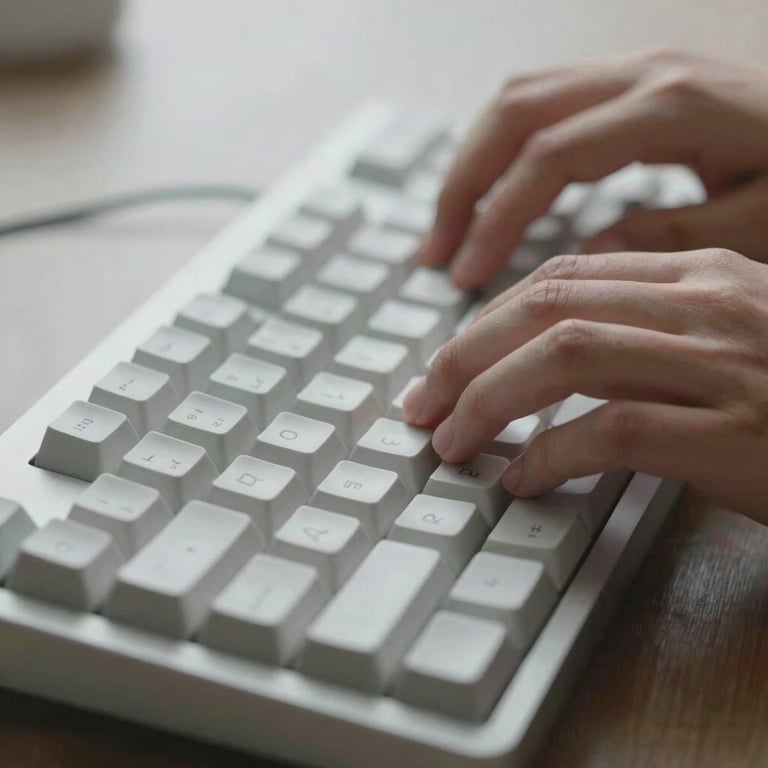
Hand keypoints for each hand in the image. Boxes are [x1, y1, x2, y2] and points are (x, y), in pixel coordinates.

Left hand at [404, 248, 767, 523]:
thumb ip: (637, 345)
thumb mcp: (717, 353)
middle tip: (422, 403)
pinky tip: (522, 480)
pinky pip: (614, 430)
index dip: (486, 321)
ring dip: (489, 401)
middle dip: (465, 357)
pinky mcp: (736, 432)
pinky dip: (550, 454)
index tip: (444, 365)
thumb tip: (542, 366)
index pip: (562, 279)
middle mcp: (708, 305)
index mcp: (700, 276)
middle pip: (546, 307)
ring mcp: (726, 364)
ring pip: (565, 357)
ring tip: (450, 442)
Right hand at [419, 50, 767, 288]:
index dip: (498, 218)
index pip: (548, 155)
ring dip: (473, 167)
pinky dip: (502, 154)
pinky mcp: (629, 85)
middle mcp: (643, 74)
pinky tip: (494, 198)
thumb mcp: (757, 226)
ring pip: (518, 100)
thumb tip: (582, 258)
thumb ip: (666, 239)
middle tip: (437, 252)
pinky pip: (542, 106)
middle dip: (463, 186)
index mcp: (671, 108)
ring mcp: (634, 71)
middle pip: (514, 113)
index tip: (468, 276)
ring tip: (450, 231)